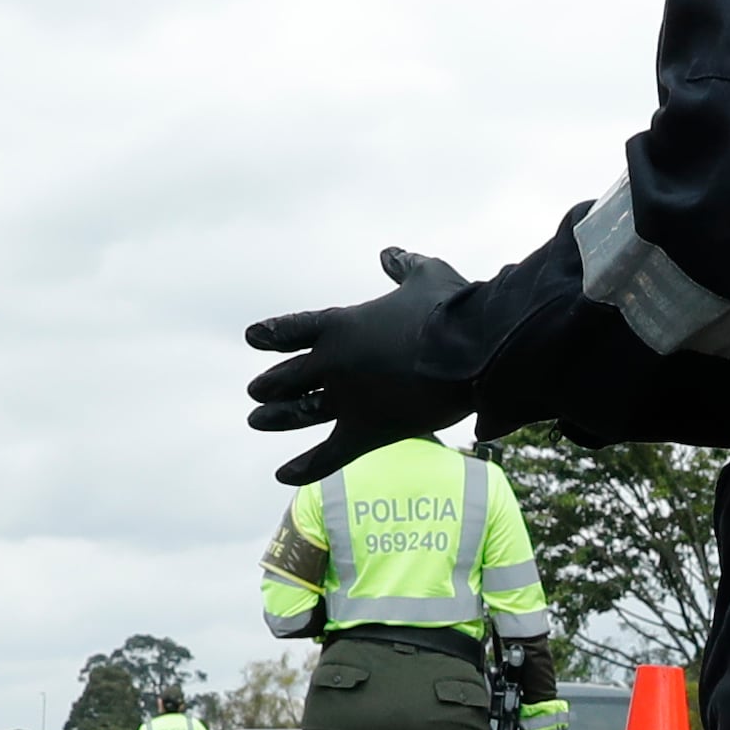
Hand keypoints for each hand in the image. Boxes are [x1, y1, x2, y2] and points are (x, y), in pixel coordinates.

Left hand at [243, 247, 474, 483]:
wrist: (477, 350)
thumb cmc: (454, 308)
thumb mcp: (426, 274)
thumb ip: (403, 266)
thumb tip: (388, 254)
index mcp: (341, 324)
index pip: (294, 329)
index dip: (271, 334)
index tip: (253, 338)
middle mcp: (333, 363)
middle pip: (289, 377)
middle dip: (271, 385)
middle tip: (255, 392)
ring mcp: (347, 399)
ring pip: (300, 413)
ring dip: (277, 417)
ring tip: (256, 421)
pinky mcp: (366, 432)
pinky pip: (327, 456)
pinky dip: (304, 467)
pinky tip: (282, 475)